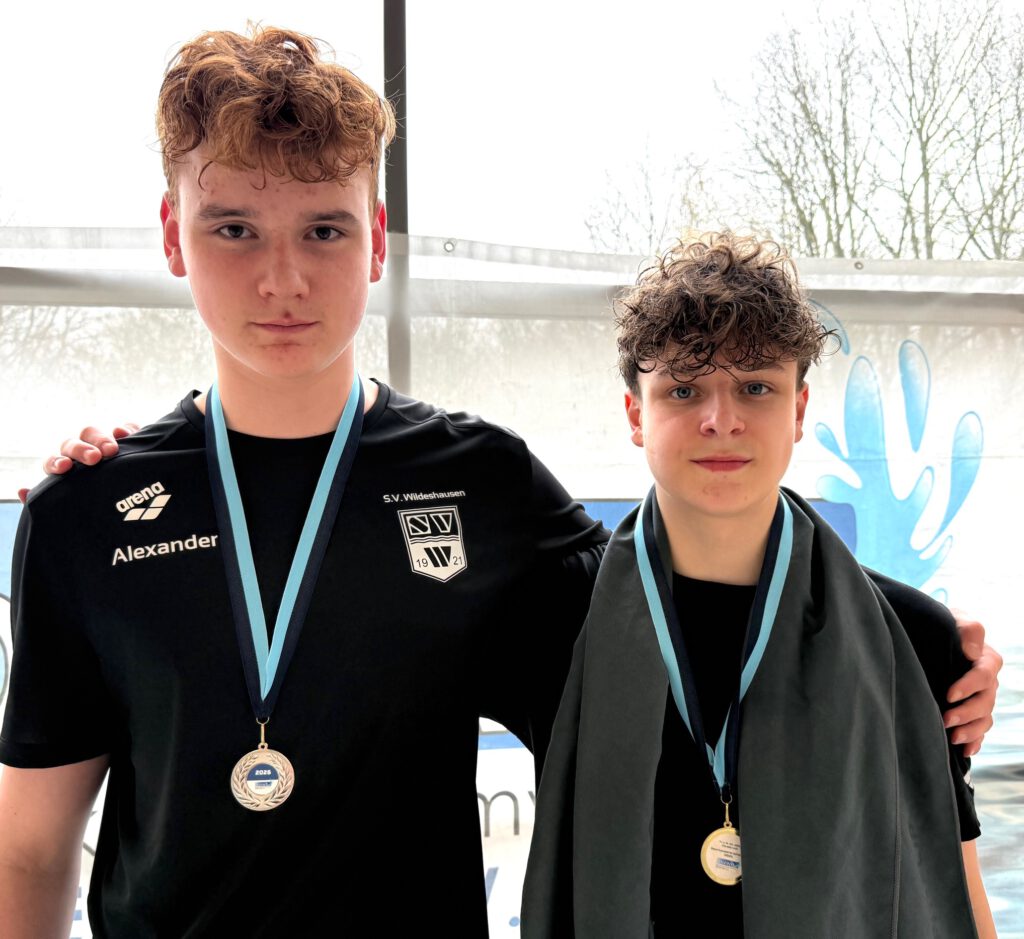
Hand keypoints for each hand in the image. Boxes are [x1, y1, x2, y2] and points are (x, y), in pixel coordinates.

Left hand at [18, 424, 140, 503]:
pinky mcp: (128, 443)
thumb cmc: (95, 511)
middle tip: (95, 459)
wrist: (129, 511)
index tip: (65, 468)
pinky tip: (126, 434)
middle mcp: (79, 456)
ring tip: (112, 451)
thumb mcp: (72, 512)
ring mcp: (102, 447)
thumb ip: (46, 503)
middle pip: (72, 444)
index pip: (54, 461)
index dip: (57, 462)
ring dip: (101, 439)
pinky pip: (125, 430)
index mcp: (65, 471)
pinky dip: (126, 429)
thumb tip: (23, 492)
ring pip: (93, 434)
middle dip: (81, 450)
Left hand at [944, 610, 1002, 756]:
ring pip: (984, 719)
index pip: (983, 676)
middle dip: (966, 713)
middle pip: (985, 702)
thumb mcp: (956, 619)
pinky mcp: (973, 711)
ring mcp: (982, 698)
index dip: (968, 686)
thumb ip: (969, 629)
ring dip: (970, 731)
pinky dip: (975, 741)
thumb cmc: (946, 626)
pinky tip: (965, 750)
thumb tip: (972, 651)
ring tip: (952, 738)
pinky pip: (980, 730)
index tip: (948, 694)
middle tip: (945, 720)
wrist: (935, 636)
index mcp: (987, 660)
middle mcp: (988, 682)